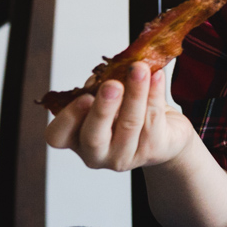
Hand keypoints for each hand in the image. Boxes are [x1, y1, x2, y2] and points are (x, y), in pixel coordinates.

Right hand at [46, 62, 194, 171]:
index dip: (68, 118)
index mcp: (76, 138)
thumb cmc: (129, 112)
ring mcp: (125, 156)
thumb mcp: (110, 99)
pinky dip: (156, 94)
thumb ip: (103, 87)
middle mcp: (96, 153)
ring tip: (140, 69)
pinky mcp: (153, 151)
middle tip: (113, 85)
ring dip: (135, 93)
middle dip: (103, 109)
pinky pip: (154, 120)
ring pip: (129, 124)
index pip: (58, 136)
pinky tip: (157, 76)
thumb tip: (110, 70)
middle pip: (94, 136)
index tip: (84, 96)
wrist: (168, 132)